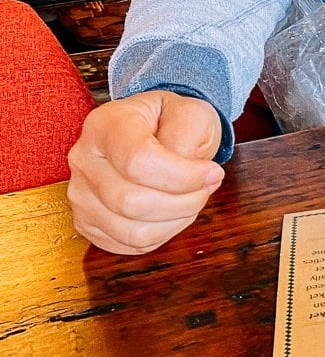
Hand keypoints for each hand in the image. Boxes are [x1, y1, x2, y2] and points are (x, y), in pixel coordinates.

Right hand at [67, 90, 224, 254]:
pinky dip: (162, 234)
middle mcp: (84, 160)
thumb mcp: (189, 113)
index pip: (138, 161)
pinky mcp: (87, 222)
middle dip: (184, 201)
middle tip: (206, 186)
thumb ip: (187, 137)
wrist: (154, 132)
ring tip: (192, 198)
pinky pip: (130, 244)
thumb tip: (188, 176)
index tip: (212, 172)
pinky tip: (173, 211)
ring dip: (176, 220)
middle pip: (132, 202)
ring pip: (132, 231)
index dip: (183, 176)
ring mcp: (80, 194)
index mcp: (105, 125)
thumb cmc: (171, 121)